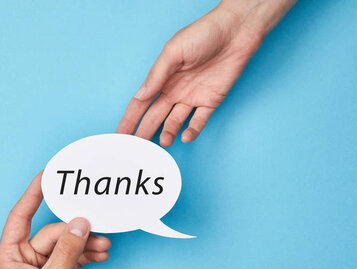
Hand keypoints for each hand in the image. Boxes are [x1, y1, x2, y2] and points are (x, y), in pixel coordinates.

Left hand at [0, 172, 110, 268]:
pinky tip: (101, 254)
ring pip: (66, 244)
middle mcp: (24, 259)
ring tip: (104, 244)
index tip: (47, 176)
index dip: (33, 194)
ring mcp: (41, 268)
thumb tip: (80, 224)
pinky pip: (73, 257)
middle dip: (76, 231)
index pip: (21, 216)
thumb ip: (66, 252)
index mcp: (10, 256)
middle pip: (53, 232)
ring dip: (85, 243)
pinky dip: (86, 255)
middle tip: (97, 228)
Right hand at [117, 0, 295, 145]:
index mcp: (162, 78)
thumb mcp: (173, 52)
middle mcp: (175, 90)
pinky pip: (199, 121)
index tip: (121, 134)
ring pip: (175, 122)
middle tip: (137, 148)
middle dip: (144, 132)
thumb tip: (140, 96)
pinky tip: (185, 137)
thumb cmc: (203, 34)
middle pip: (155, 116)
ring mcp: (192, 97)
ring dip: (168, 133)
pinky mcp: (210, 101)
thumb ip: (156, 76)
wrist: (235, 32)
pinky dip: (192, 130)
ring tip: (164, 142)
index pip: (141, 103)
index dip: (130, 119)